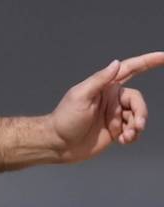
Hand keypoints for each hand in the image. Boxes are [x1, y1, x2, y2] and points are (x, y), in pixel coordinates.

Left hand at [49, 51, 163, 162]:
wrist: (58, 144)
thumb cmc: (65, 119)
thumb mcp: (80, 96)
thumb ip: (100, 79)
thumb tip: (116, 63)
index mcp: (104, 86)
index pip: (130, 69)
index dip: (148, 61)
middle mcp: (111, 98)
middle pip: (137, 100)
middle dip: (141, 113)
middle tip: (137, 126)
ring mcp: (114, 115)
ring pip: (138, 116)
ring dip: (137, 126)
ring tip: (127, 136)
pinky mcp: (116, 130)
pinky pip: (133, 130)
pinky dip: (133, 135)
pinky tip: (124, 141)